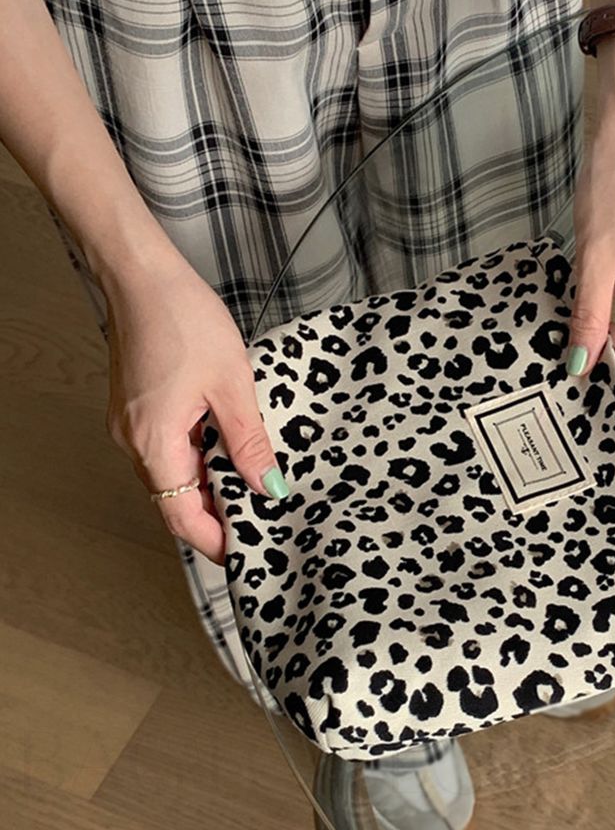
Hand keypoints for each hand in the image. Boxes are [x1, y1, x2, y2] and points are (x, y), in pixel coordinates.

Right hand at [103, 255, 287, 565]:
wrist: (143, 275)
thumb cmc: (184, 319)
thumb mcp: (232, 385)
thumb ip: (249, 443)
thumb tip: (268, 488)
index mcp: (154, 443)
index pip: (181, 516)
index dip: (214, 541)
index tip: (246, 554)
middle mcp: (133, 442)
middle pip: (174, 501)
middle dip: (215, 519)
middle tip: (259, 526)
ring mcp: (131, 426)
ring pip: (171, 476)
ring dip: (207, 489)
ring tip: (251, 492)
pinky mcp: (136, 410)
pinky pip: (167, 451)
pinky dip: (196, 461)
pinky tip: (228, 453)